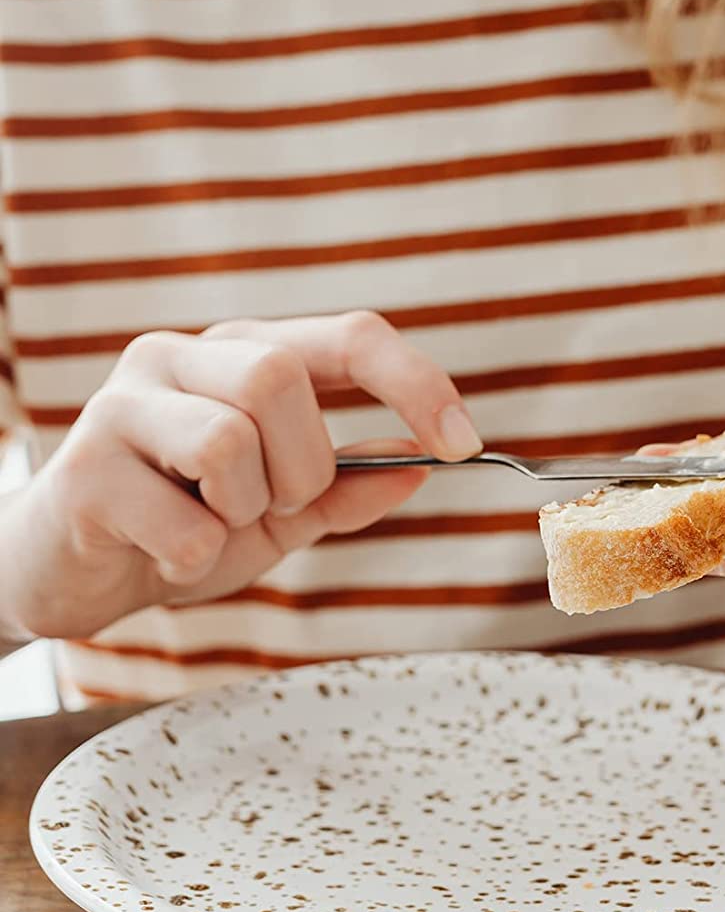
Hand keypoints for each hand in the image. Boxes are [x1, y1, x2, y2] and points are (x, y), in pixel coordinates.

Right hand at [1, 311, 482, 639]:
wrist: (75, 576)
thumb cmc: (185, 529)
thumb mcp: (285, 516)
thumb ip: (349, 488)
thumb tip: (421, 465)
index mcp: (243, 358)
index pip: (346, 335)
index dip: (414, 382)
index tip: (463, 444)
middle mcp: (181, 359)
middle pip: (280, 378)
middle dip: (304, 467)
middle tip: (274, 508)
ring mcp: (124, 403)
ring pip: (229, 441)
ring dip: (245, 512)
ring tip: (211, 526)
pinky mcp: (85, 466)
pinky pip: (187, 521)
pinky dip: (197, 558)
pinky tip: (166, 554)